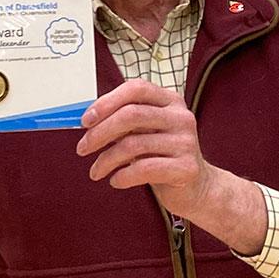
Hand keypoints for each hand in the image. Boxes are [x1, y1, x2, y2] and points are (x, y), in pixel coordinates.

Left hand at [76, 79, 214, 218]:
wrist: (196, 188)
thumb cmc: (162, 156)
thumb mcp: (146, 132)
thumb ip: (124, 122)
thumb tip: (88, 121)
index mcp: (170, 100)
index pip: (135, 89)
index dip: (106, 102)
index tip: (85, 121)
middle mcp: (181, 117)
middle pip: (131, 115)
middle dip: (100, 133)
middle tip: (82, 148)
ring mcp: (186, 142)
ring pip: (133, 145)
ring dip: (106, 160)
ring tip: (96, 171)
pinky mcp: (186, 167)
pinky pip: (144, 169)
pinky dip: (122, 176)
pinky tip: (116, 180)